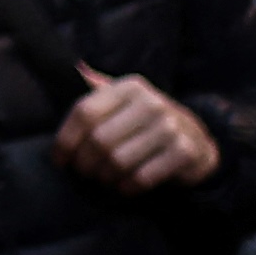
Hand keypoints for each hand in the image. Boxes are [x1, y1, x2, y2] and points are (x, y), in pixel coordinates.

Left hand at [53, 74, 219, 194]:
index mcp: (129, 87)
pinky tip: (124, 186)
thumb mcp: (124, 100)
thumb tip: (76, 67)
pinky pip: (142, 177)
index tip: (60, 159)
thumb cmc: (145, 122)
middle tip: (84, 173)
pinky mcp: (184, 151)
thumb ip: (98, 87)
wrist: (194, 139)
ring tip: (104, 179)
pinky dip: (127, 187)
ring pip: (118, 161)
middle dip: (85, 164)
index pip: (84, 112)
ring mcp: (170, 126)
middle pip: (99, 140)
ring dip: (105, 178)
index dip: (66, 140)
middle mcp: (151, 102)